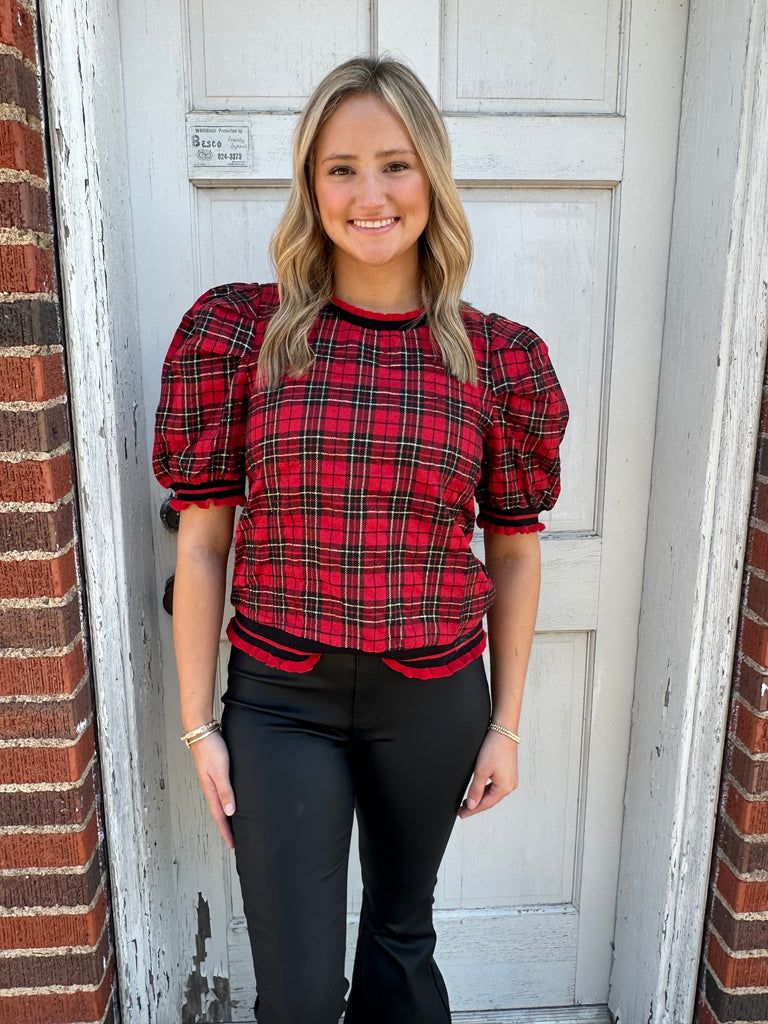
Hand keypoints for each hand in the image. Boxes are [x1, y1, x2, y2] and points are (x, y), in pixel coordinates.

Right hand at [188, 729, 236, 848]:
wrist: (202, 731)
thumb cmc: (211, 748)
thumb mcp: (220, 771)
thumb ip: (225, 790)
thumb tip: (230, 811)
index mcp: (211, 790)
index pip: (220, 816)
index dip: (226, 831)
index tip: (233, 845)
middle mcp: (211, 787)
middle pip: (220, 812)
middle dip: (227, 827)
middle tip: (235, 840)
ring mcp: (212, 780)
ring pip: (221, 802)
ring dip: (227, 815)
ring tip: (235, 824)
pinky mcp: (216, 771)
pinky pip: (223, 792)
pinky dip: (227, 801)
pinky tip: (233, 800)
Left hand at [457, 729, 518, 818]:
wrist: (503, 731)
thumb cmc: (494, 748)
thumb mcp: (481, 771)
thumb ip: (475, 789)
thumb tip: (472, 805)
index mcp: (504, 788)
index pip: (485, 804)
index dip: (472, 810)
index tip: (462, 814)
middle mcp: (510, 785)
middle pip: (490, 800)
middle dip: (475, 805)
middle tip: (462, 810)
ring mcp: (510, 779)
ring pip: (493, 793)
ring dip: (481, 797)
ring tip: (468, 801)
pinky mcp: (509, 773)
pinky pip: (496, 786)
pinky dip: (486, 789)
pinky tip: (479, 789)